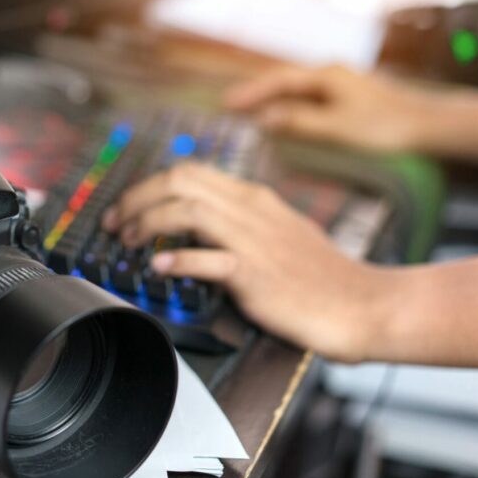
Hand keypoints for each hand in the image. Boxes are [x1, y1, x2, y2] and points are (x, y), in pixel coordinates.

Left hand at [101, 162, 391, 361]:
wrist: (362, 305)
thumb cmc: (319, 276)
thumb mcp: (277, 231)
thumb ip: (238, 220)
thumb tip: (196, 221)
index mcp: (252, 197)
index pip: (189, 172)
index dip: (148, 186)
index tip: (126, 209)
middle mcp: (250, 210)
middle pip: (179, 181)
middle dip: (136, 197)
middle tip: (115, 224)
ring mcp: (254, 240)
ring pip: (187, 210)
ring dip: (147, 223)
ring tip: (128, 242)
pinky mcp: (257, 275)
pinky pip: (210, 260)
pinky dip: (178, 260)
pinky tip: (159, 267)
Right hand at [224, 65, 439, 152]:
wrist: (430, 125)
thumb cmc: (384, 127)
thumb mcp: (336, 128)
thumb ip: (299, 121)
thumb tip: (265, 118)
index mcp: (327, 75)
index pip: (279, 79)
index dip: (251, 91)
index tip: (228, 103)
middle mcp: (332, 74)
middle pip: (286, 80)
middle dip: (258, 93)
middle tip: (230, 106)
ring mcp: (342, 84)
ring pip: (299, 89)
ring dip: (274, 99)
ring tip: (250, 112)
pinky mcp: (350, 97)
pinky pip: (311, 97)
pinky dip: (292, 105)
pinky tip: (286, 117)